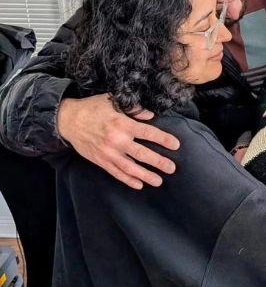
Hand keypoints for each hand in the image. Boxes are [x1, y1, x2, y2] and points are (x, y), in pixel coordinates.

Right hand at [57, 94, 179, 189]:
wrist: (68, 120)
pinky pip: (116, 172)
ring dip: (146, 175)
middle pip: (142, 154)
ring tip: (159, 181)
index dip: (164, 139)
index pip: (149, 133)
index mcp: (123, 124)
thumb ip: (134, 108)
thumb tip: (150, 115)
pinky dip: (127, 180)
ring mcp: (108, 152)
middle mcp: (117, 140)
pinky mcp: (100, 160)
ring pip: (130, 167)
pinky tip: (139, 184)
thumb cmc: (93, 109)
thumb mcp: (113, 102)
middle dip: (159, 162)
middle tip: (172, 168)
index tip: (176, 145)